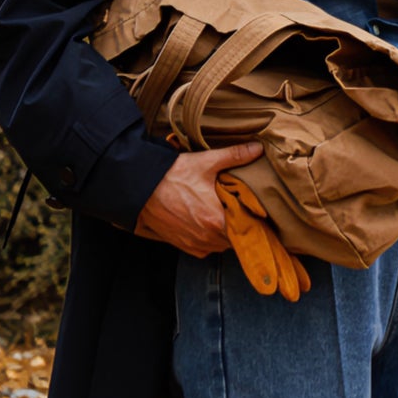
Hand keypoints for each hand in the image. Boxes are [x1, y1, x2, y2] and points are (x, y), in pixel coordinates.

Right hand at [134, 141, 263, 255]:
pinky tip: (207, 223)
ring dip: (224, 233)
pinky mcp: (183, 245)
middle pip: (235, 238)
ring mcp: (194, 243)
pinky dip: (209, 239)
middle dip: (239, 225)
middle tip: (239, 208)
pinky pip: (205, 248)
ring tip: (223, 215)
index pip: (247, 229)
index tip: (255, 210)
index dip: (253, 219)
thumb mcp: (205, 163)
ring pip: (221, 245)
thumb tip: (257, 149)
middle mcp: (206, 237)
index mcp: (216, 220)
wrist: (140, 187)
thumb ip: (234, 156)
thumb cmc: (171, 176)